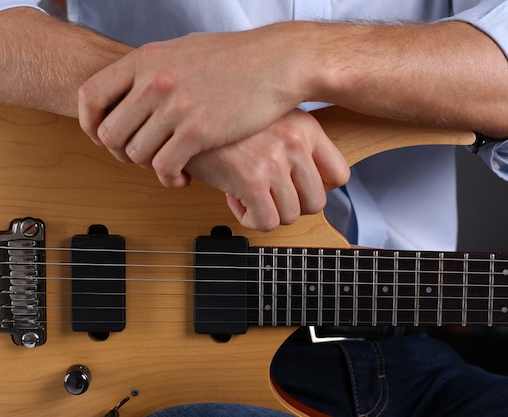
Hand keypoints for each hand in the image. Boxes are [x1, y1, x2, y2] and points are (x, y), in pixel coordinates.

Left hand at [78, 25, 314, 187]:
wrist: (278, 62)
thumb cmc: (235, 57)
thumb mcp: (183, 50)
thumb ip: (153, 69)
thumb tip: (131, 87)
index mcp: (146, 59)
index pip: (91, 95)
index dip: (90, 123)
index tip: (101, 137)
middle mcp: (154, 81)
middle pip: (109, 132)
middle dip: (121, 153)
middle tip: (141, 157)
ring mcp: (175, 106)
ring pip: (135, 153)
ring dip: (147, 167)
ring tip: (168, 166)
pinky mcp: (199, 130)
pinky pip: (163, 166)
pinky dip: (169, 178)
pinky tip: (183, 177)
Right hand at [185, 109, 349, 231]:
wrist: (184, 113)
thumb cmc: (221, 120)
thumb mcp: (267, 120)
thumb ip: (291, 144)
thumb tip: (304, 184)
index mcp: (305, 128)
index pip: (340, 176)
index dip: (317, 190)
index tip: (295, 189)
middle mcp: (295, 143)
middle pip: (316, 203)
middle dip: (288, 206)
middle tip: (265, 194)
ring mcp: (275, 161)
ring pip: (290, 216)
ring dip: (265, 212)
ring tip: (245, 193)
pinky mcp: (251, 179)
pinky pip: (266, 221)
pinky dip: (249, 219)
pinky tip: (234, 199)